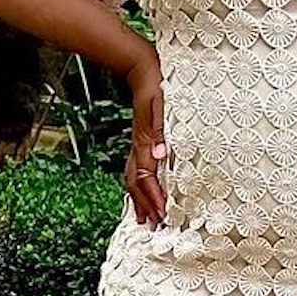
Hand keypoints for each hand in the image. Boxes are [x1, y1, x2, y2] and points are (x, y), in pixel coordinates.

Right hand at [125, 52, 166, 225]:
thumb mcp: (161, 106)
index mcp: (145, 141)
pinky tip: (142, 191)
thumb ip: (160, 131)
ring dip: (139, 200)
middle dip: (145, 205)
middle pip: (137, 184)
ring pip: (133, 179)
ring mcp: (138, 144)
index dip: (155, 197)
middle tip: (154, 225)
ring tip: (143, 218)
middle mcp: (139, 146)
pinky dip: (138, 186)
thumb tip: (161, 155)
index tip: (163, 214)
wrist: (142, 69)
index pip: (147, 177)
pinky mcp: (140, 140)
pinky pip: (135, 169)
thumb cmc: (157, 86)